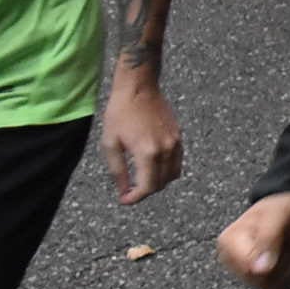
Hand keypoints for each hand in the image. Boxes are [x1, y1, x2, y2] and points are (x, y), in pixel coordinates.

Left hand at [101, 73, 181, 202]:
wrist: (138, 88)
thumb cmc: (120, 113)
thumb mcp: (110, 144)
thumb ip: (118, 170)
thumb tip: (123, 190)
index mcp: (147, 153)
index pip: (148, 187)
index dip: (135, 198)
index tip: (124, 200)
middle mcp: (165, 149)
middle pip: (162, 183)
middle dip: (145, 191)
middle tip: (130, 190)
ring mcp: (175, 142)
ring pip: (173, 174)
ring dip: (158, 182)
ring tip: (141, 179)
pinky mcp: (178, 136)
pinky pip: (177, 161)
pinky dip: (167, 170)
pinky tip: (152, 165)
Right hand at [217, 192, 289, 288]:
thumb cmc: (283, 210)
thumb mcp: (279, 215)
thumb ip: (268, 238)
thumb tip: (259, 270)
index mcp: (229, 242)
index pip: (247, 268)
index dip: (270, 258)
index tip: (280, 241)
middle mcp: (233, 260)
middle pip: (259, 281)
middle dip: (280, 263)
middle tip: (285, 242)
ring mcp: (246, 274)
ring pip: (270, 288)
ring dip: (287, 269)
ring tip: (286, 249)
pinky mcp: (262, 283)